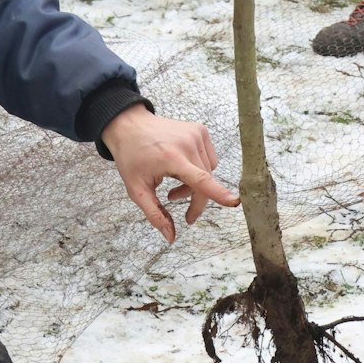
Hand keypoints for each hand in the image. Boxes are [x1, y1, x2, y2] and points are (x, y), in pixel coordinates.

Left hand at [101, 104, 237, 241]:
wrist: (129, 125)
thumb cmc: (131, 157)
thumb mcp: (136, 189)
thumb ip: (155, 214)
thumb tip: (171, 237)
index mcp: (171, 158)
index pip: (200, 179)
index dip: (218, 193)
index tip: (234, 202)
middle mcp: (187, 143)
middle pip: (205, 181)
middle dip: (192, 198)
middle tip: (172, 198)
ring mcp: (196, 134)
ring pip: (209, 171)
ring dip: (195, 183)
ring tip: (174, 182)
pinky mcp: (200, 130)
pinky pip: (209, 158)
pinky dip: (199, 168)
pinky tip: (182, 166)